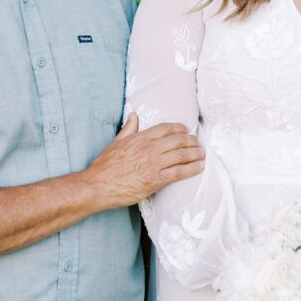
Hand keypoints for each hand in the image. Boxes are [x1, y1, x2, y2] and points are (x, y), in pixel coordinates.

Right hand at [86, 115, 203, 207]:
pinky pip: (179, 172)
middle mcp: (149, 148)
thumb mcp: (115, 143)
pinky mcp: (155, 180)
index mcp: (140, 138)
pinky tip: (200, 167)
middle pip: (178, 140)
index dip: (180, 128)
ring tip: (202, 154)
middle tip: (198, 144)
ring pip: (181, 155)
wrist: (98, 186)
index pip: (166, 128)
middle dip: (191, 141)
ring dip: (195, 154)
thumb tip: (134, 115)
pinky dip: (192, 169)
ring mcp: (153, 164)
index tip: (186, 130)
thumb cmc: (104, 167)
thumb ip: (128, 129)